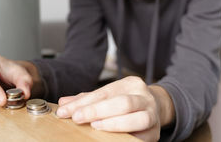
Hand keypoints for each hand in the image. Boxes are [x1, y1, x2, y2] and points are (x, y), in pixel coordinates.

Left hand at [56, 76, 174, 141]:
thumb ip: (87, 99)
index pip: (105, 92)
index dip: (84, 102)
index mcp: (131, 83)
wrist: (156, 107)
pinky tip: (112, 140)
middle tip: (78, 118)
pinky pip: (142, 138)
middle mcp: (144, 97)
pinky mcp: (155, 133)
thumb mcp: (109, 95)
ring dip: (114, 124)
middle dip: (97, 111)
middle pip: (122, 103)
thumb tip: (63, 103)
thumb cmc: (126, 101)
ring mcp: (152, 114)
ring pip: (137, 119)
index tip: (66, 111)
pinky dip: (127, 139)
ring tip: (95, 127)